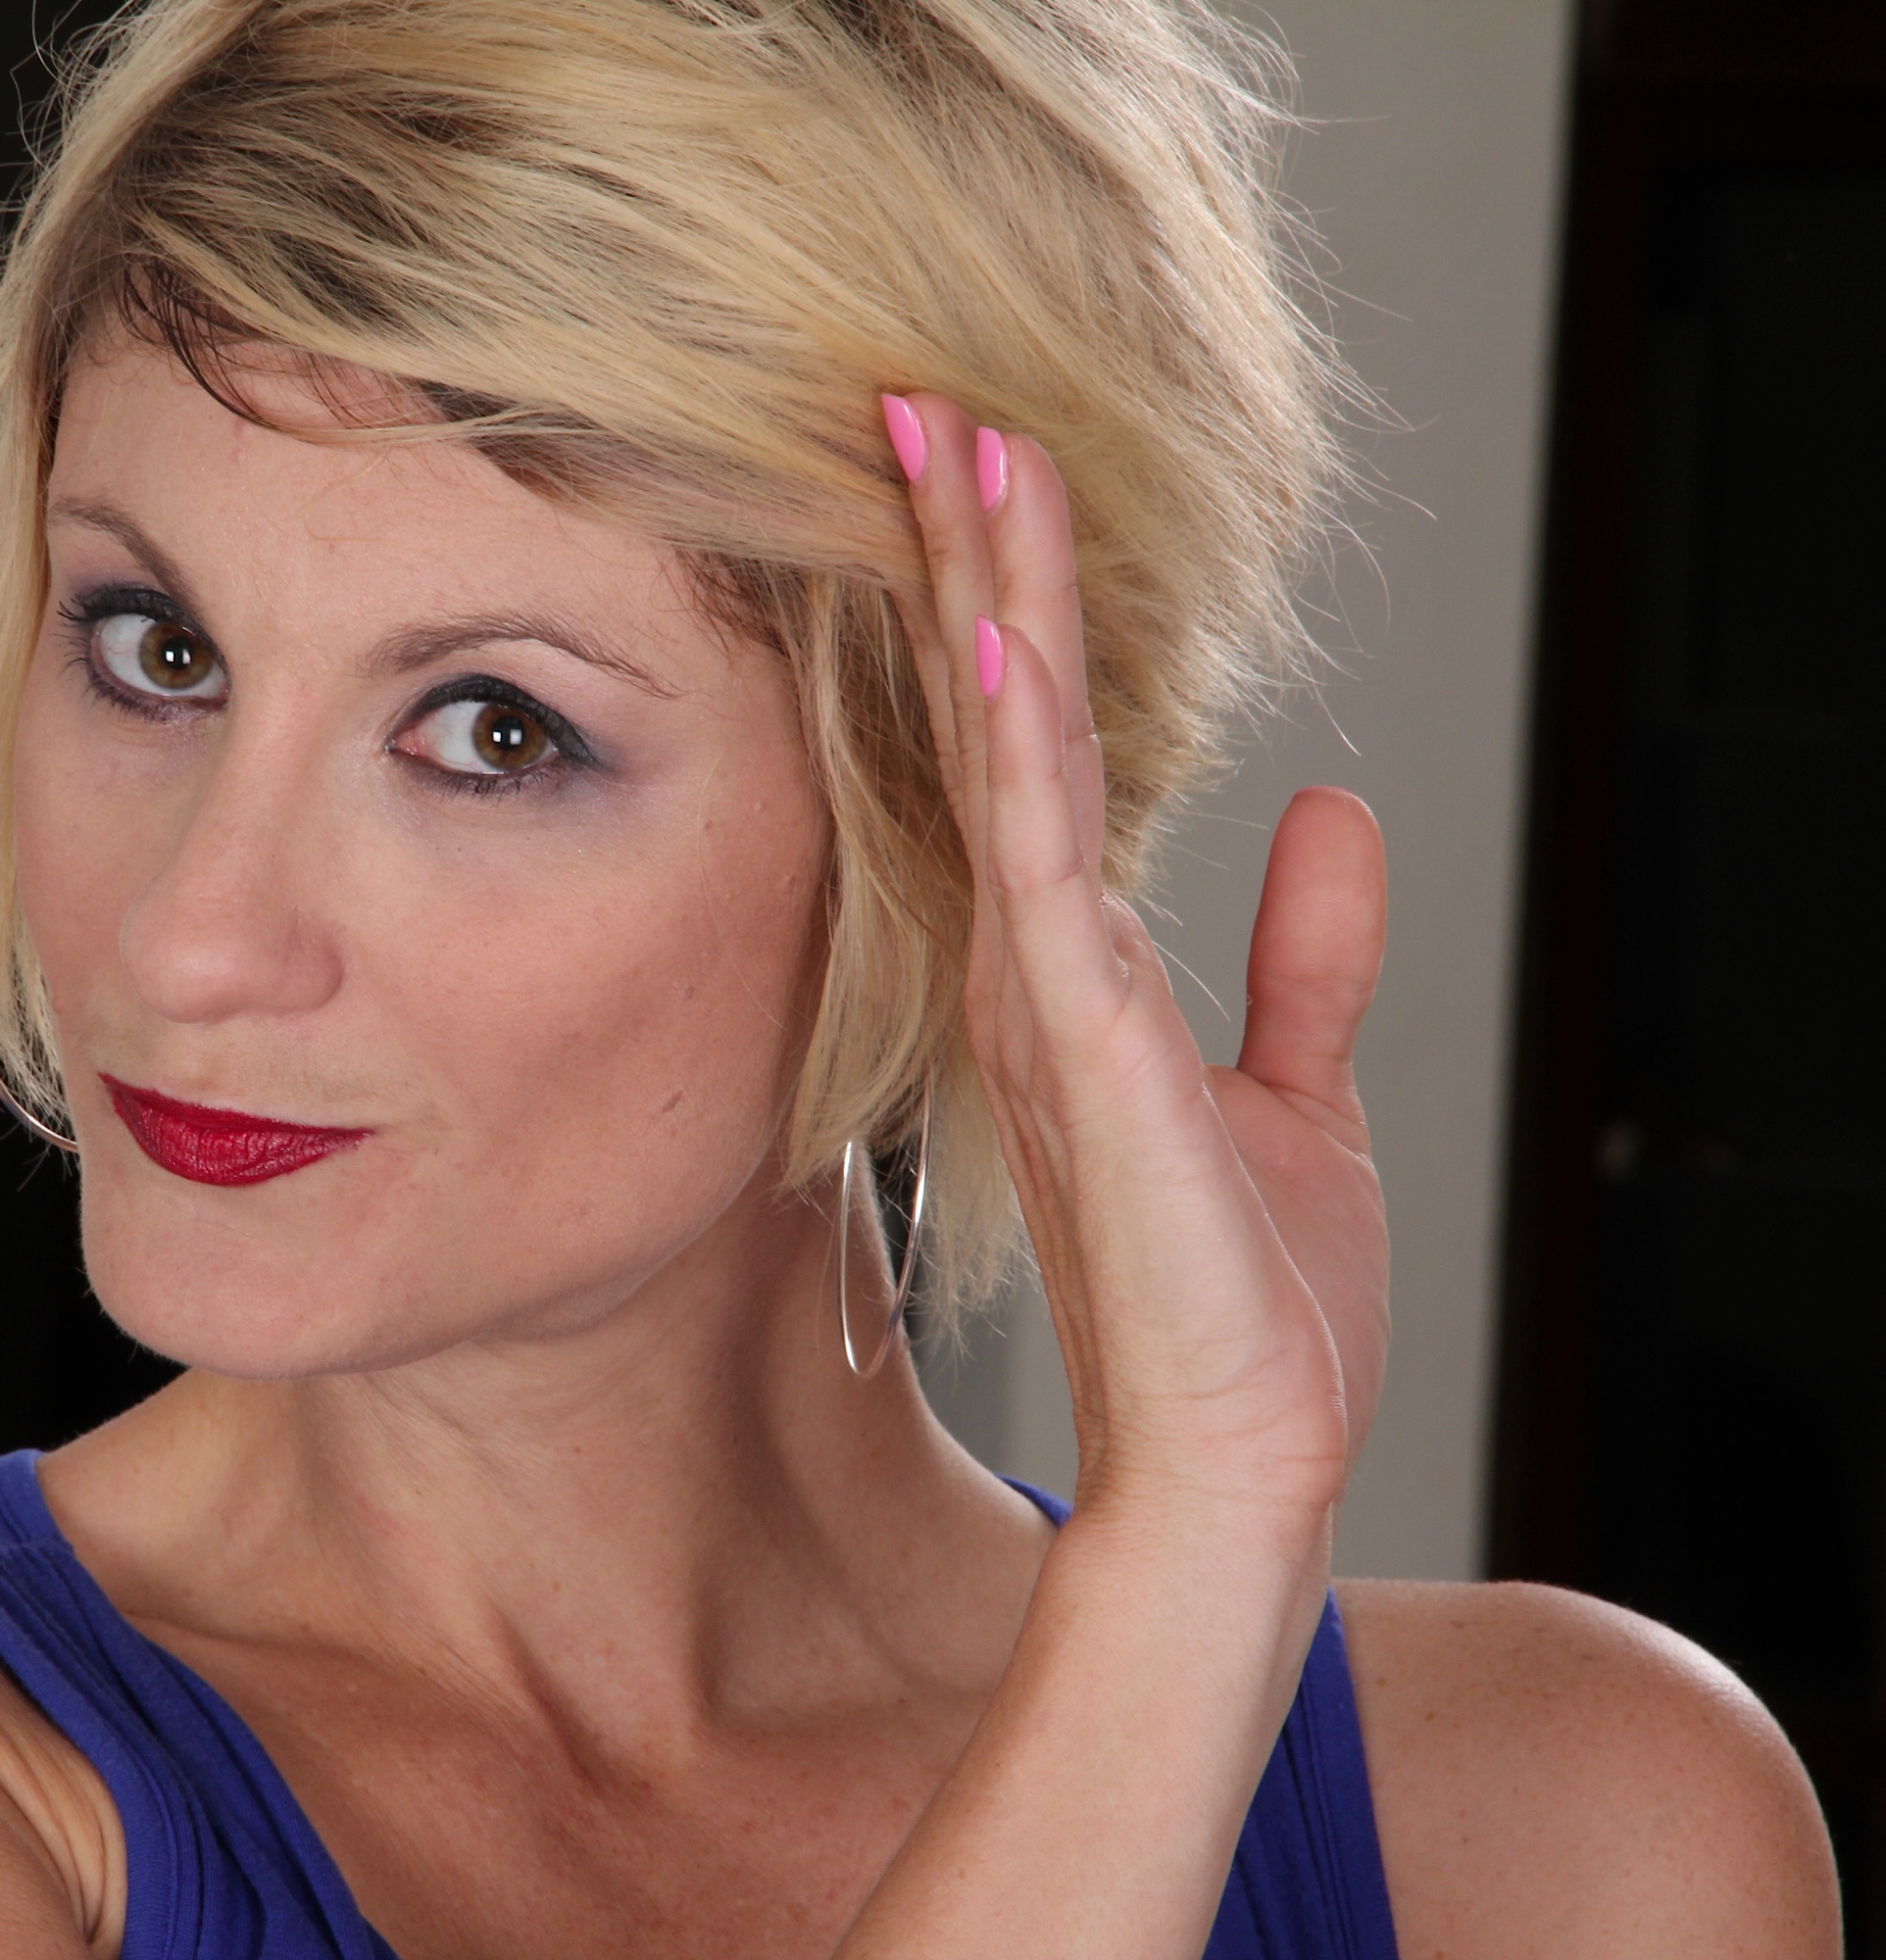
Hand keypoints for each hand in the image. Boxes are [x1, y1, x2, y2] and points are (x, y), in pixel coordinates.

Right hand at [885, 393, 1388, 1531]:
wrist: (1238, 1459)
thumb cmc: (1246, 1304)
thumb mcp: (1300, 1089)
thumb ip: (1306, 953)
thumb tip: (1332, 811)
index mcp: (1070, 967)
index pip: (1031, 751)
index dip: (1007, 607)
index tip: (986, 472)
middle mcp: (1032, 964)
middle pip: (995, 723)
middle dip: (971, 558)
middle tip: (931, 403)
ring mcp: (1048, 999)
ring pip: (1008, 764)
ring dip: (988, 605)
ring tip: (963, 456)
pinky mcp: (1087, 1051)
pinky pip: (1043, 874)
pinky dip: (1019, 757)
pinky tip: (1003, 647)